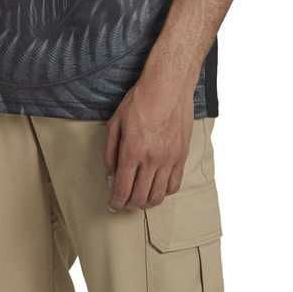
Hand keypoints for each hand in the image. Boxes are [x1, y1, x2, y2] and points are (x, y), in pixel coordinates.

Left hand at [103, 74, 193, 211]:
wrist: (168, 87)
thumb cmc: (140, 100)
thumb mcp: (116, 121)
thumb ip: (111, 150)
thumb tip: (111, 172)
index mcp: (132, 151)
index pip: (123, 189)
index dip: (115, 202)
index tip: (112, 204)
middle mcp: (152, 159)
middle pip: (140, 198)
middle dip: (128, 205)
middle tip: (124, 201)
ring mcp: (169, 159)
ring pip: (158, 196)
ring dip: (146, 202)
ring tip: (139, 197)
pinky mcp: (181, 156)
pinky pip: (174, 185)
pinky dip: (164, 192)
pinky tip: (157, 187)